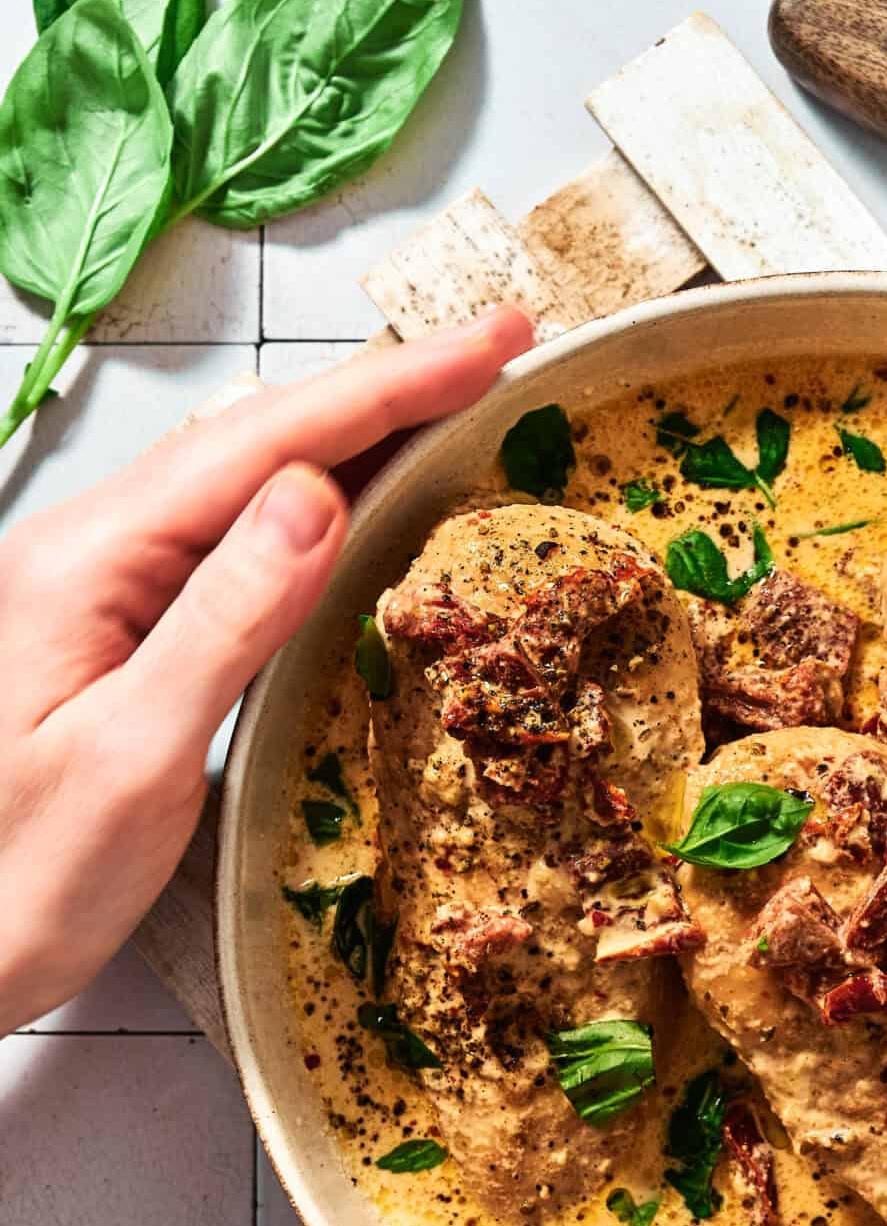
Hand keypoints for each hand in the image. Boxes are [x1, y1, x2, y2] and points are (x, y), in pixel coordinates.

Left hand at [0, 305, 532, 1031]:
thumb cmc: (20, 878)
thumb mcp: (133, 757)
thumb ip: (227, 620)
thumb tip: (318, 497)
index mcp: (87, 560)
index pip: (263, 445)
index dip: (386, 388)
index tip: (491, 346)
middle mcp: (90, 552)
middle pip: (258, 439)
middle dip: (384, 388)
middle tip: (500, 351)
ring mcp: (103, 588)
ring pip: (248, 480)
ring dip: (356, 434)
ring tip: (454, 402)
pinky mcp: (121, 632)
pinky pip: (234, 539)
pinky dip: (318, 502)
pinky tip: (361, 502)